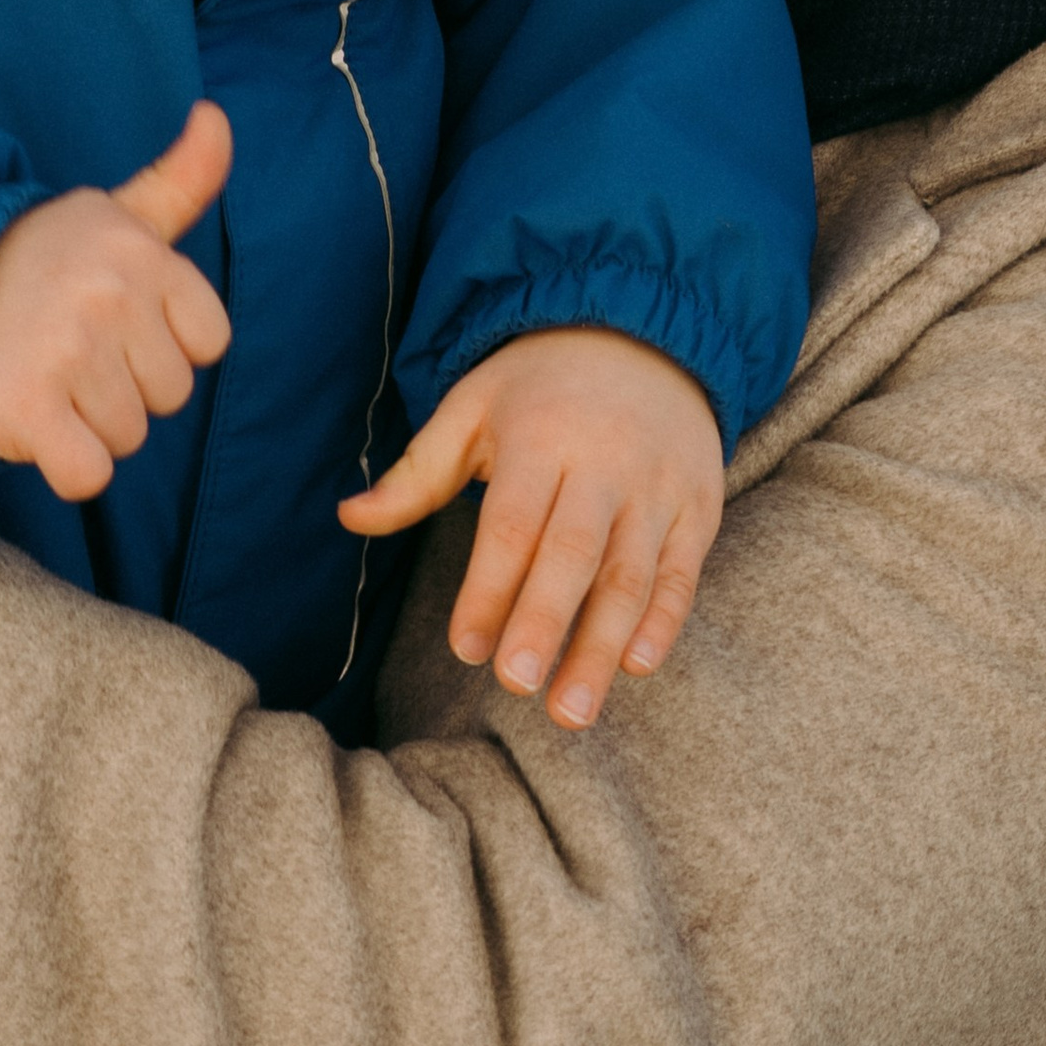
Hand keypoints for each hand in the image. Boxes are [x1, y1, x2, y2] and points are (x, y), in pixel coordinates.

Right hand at [0, 101, 233, 500]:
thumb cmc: (40, 264)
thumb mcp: (115, 215)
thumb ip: (181, 180)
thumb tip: (215, 115)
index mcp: (142, 252)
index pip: (209, 341)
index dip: (163, 343)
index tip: (115, 321)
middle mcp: (110, 294)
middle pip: (170, 395)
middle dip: (125, 386)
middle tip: (69, 348)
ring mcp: (69, 350)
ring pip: (128, 437)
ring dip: (88, 423)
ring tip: (44, 374)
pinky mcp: (27, 407)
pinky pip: (87, 476)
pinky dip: (63, 465)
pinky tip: (34, 420)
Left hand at [340, 328, 722, 731]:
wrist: (646, 333)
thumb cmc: (539, 387)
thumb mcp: (472, 408)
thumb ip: (416, 473)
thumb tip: (348, 518)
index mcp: (542, 435)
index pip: (513, 523)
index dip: (488, 588)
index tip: (464, 649)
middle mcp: (607, 461)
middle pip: (574, 552)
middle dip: (545, 622)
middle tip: (518, 685)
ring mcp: (659, 486)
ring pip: (632, 575)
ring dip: (603, 646)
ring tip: (571, 712)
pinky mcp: (698, 507)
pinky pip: (681, 572)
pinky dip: (664, 622)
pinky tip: (637, 666)